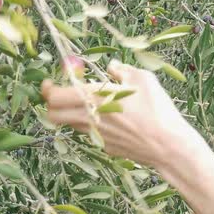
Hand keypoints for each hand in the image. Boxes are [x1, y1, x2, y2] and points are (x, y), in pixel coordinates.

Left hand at [41, 59, 207, 167]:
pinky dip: (89, 124)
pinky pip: (88, 133)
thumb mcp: (143, 79)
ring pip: (70, 124)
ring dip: (72, 114)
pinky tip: (108, 118)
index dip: (46, 90)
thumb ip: (122, 70)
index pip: (54, 97)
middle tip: (61, 95)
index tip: (48, 83)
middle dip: (52, 105)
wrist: (167, 146)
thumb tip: (111, 67)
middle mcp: (89, 118)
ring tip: (89, 105)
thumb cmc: (157, 109)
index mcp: (94, 98)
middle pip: (53, 115)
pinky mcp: (105, 146)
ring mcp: (95, 135)